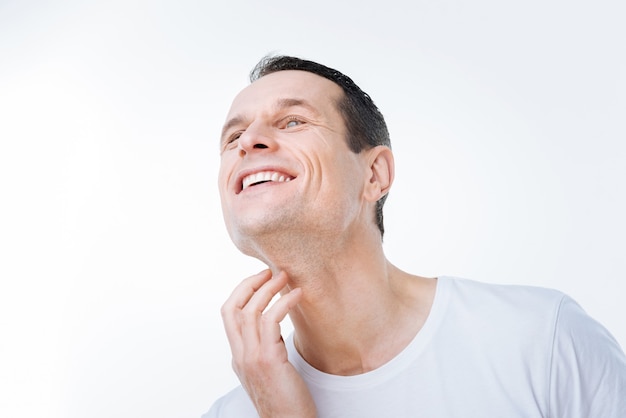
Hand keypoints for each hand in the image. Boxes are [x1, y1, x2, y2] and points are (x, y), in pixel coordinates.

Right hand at [221, 269, 316, 417]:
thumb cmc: (287, 402)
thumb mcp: (269, 372)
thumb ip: (264, 350)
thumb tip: (273, 330)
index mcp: (238, 357)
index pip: (229, 315)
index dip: (242, 292)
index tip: (260, 279)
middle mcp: (240, 356)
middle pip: (232, 308)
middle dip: (249, 284)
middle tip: (270, 271)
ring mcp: (251, 358)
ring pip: (250, 311)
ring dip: (267, 288)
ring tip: (285, 277)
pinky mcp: (268, 360)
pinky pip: (271, 320)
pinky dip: (284, 303)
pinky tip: (297, 295)